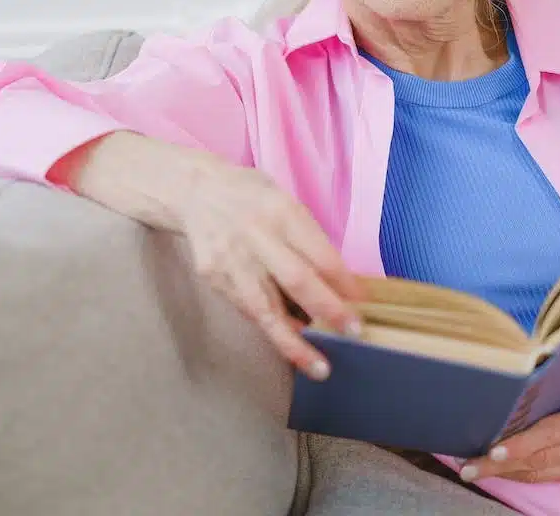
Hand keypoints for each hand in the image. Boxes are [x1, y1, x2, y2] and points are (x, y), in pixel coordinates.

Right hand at [177, 155, 364, 380]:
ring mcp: (232, 260)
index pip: (319, 254)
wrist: (195, 192)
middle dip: (329, 309)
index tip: (364, 302)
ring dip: (296, 342)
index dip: (344, 282)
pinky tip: (292, 344)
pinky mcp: (215, 278)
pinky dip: (272, 329)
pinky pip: (249, 310)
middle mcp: (256, 236)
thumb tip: (339, 282)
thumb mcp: (284, 201)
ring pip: (266, 309)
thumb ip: (307, 237)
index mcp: (281, 211)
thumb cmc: (250, 196)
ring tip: (319, 367)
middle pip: (297, 279)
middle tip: (354, 331)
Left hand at [460, 394, 559, 483]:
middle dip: (500, 464)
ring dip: (504, 473)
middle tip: (468, 467)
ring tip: (473, 470)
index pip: (553, 432)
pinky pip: (548, 478)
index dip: (521, 444)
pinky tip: (498, 471)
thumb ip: (554, 387)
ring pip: (542, 473)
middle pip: (542, 458)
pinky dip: (520, 475)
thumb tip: (511, 380)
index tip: (492, 449)